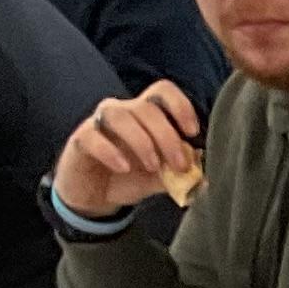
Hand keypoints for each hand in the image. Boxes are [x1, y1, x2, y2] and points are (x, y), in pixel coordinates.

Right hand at [52, 82, 202, 217]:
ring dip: (142, 141)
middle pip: (146, 107)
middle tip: (179, 165)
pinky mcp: (81, 139)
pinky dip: (111, 151)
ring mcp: (99, 123)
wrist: (95, 196)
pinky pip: (93, 135)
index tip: (192, 132)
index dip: (180, 106)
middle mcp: (123, 112)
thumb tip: (207, 176)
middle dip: (168, 136)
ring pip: (120, 115)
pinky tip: (124, 168)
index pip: (163, 92)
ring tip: (153, 166)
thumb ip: (182, 174)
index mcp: (146, 115)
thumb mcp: (161, 179)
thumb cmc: (130, 178)